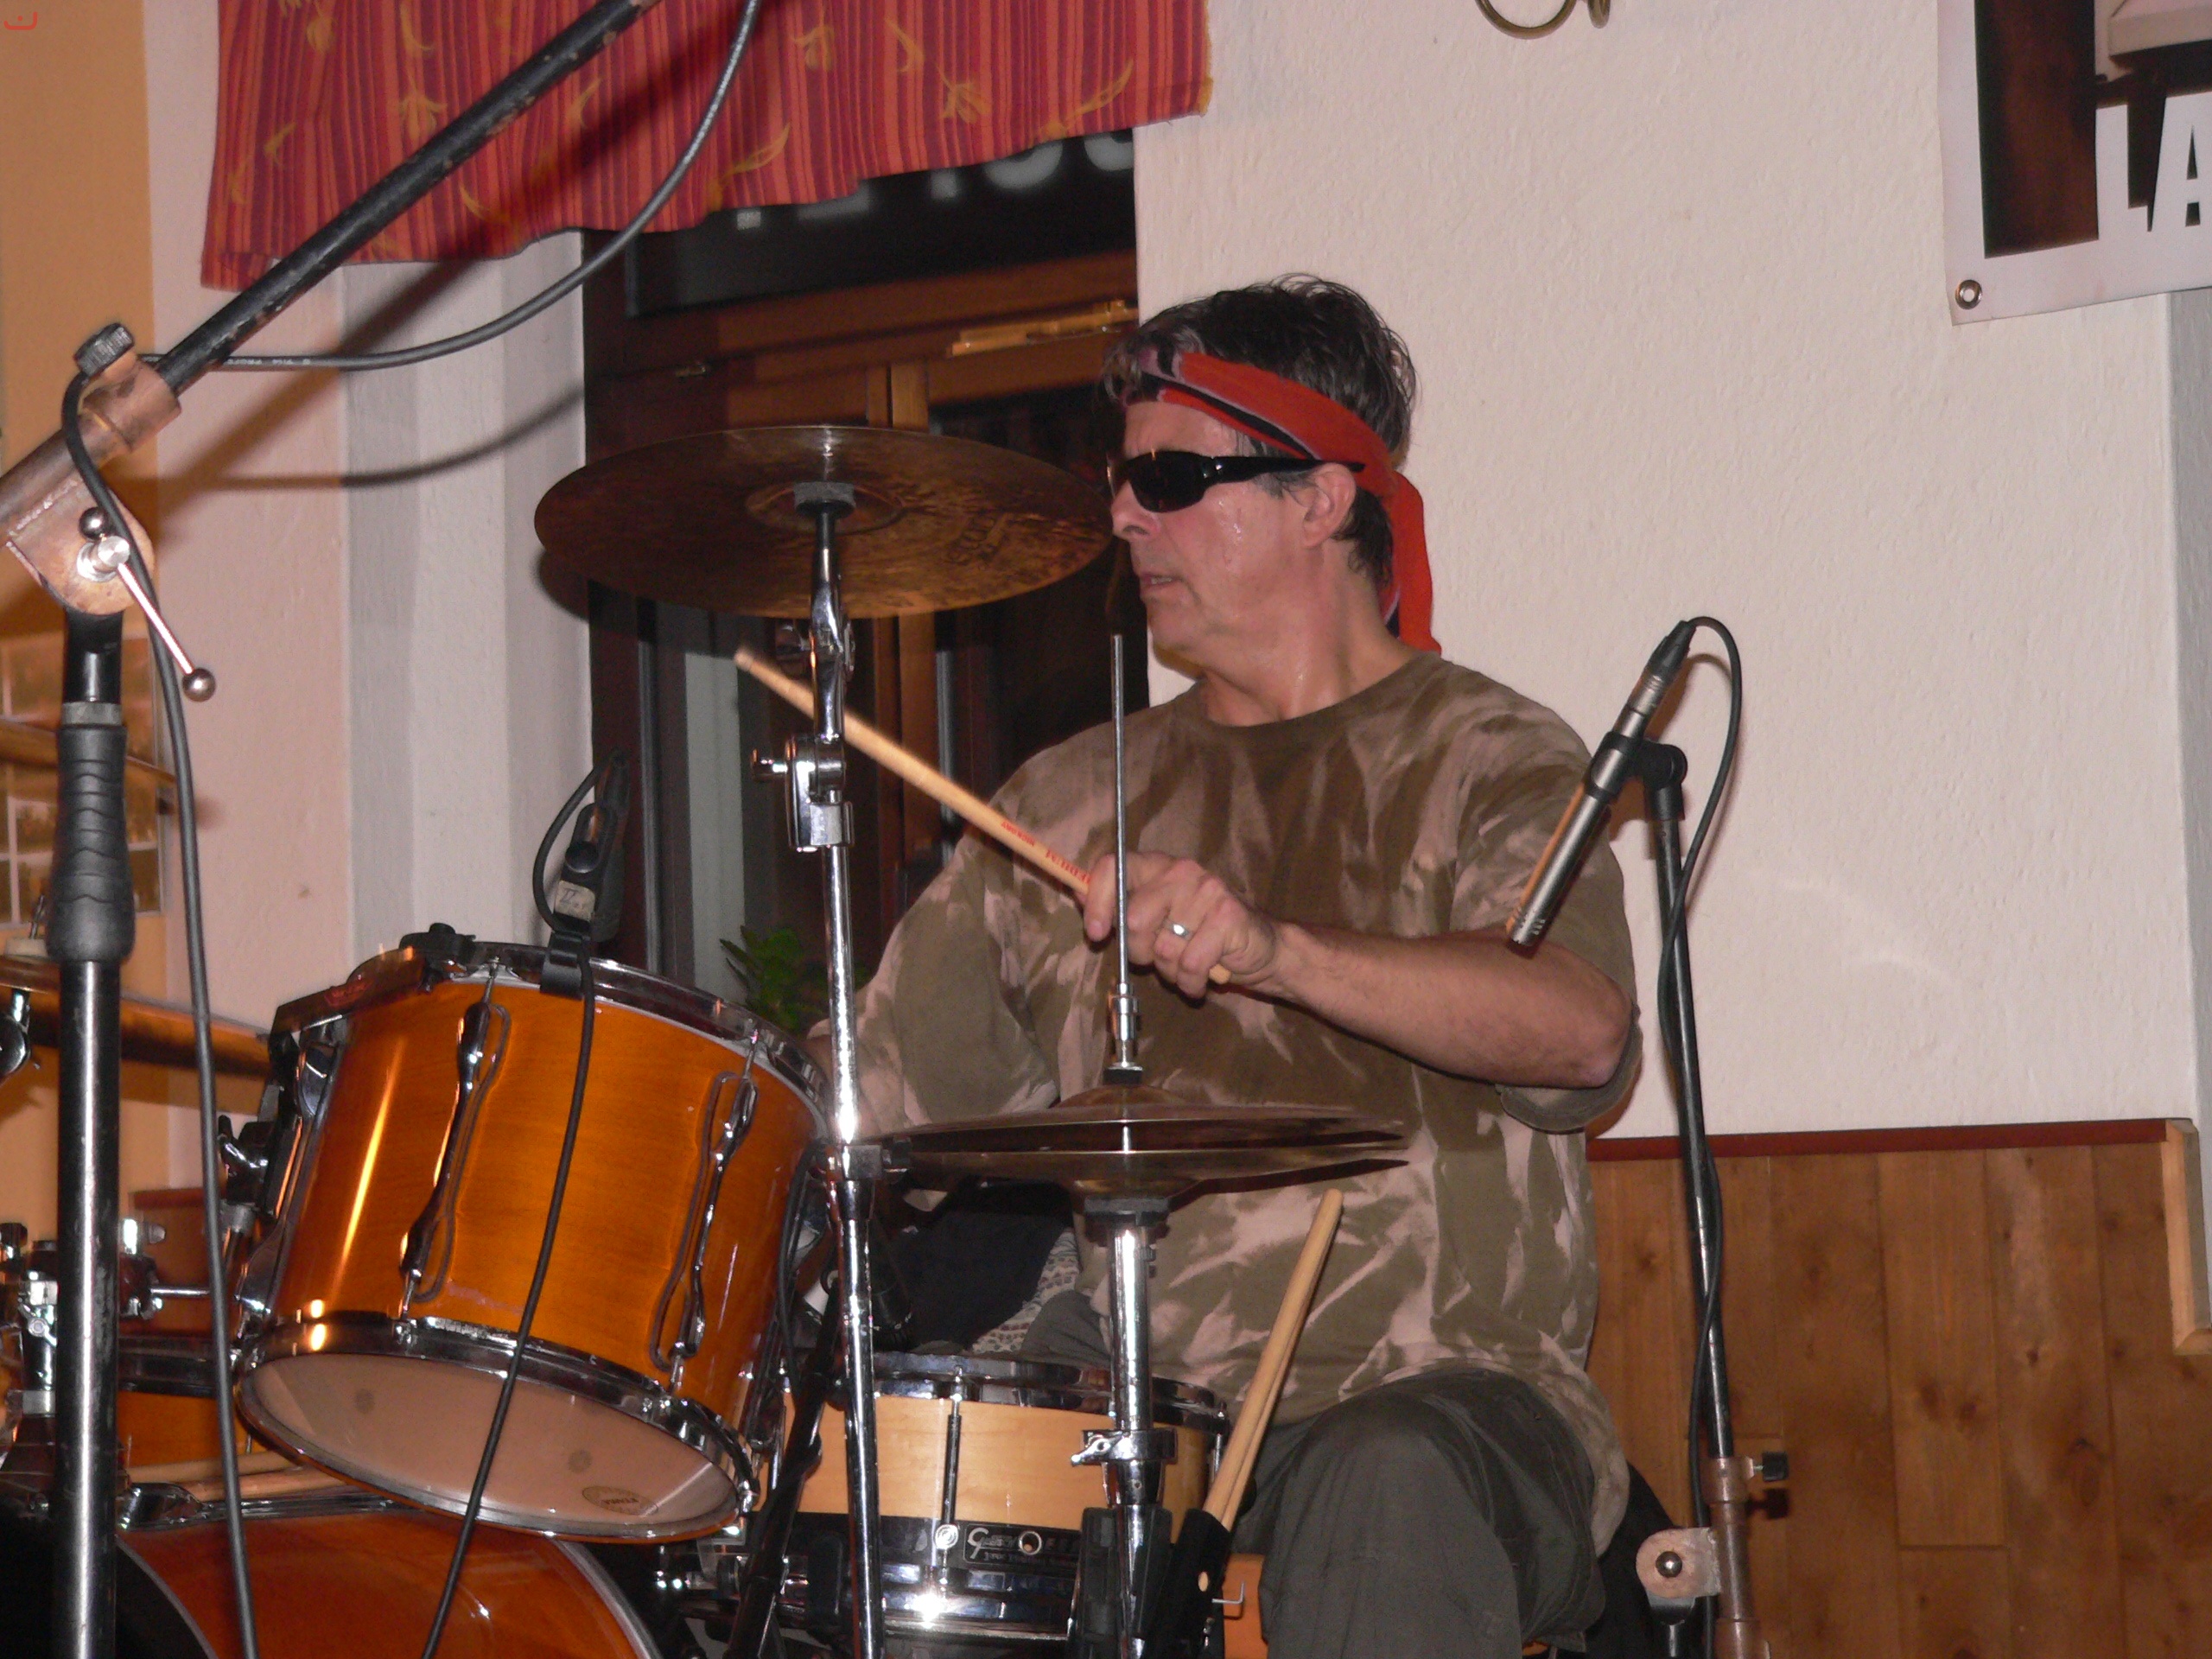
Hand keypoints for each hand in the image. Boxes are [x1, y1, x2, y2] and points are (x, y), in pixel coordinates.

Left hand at [1084, 851, 1282, 996]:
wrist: (1262, 948)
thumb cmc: (1201, 934)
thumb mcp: (1157, 918)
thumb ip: (1121, 906)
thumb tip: (1078, 893)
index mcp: (1157, 866)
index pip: (1114, 867)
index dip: (1097, 902)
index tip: (1096, 933)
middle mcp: (1181, 871)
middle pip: (1134, 919)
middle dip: (1141, 952)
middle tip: (1159, 958)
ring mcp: (1207, 891)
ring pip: (1163, 947)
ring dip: (1170, 971)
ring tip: (1186, 966)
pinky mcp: (1228, 916)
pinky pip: (1190, 964)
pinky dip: (1191, 983)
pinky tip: (1200, 980)